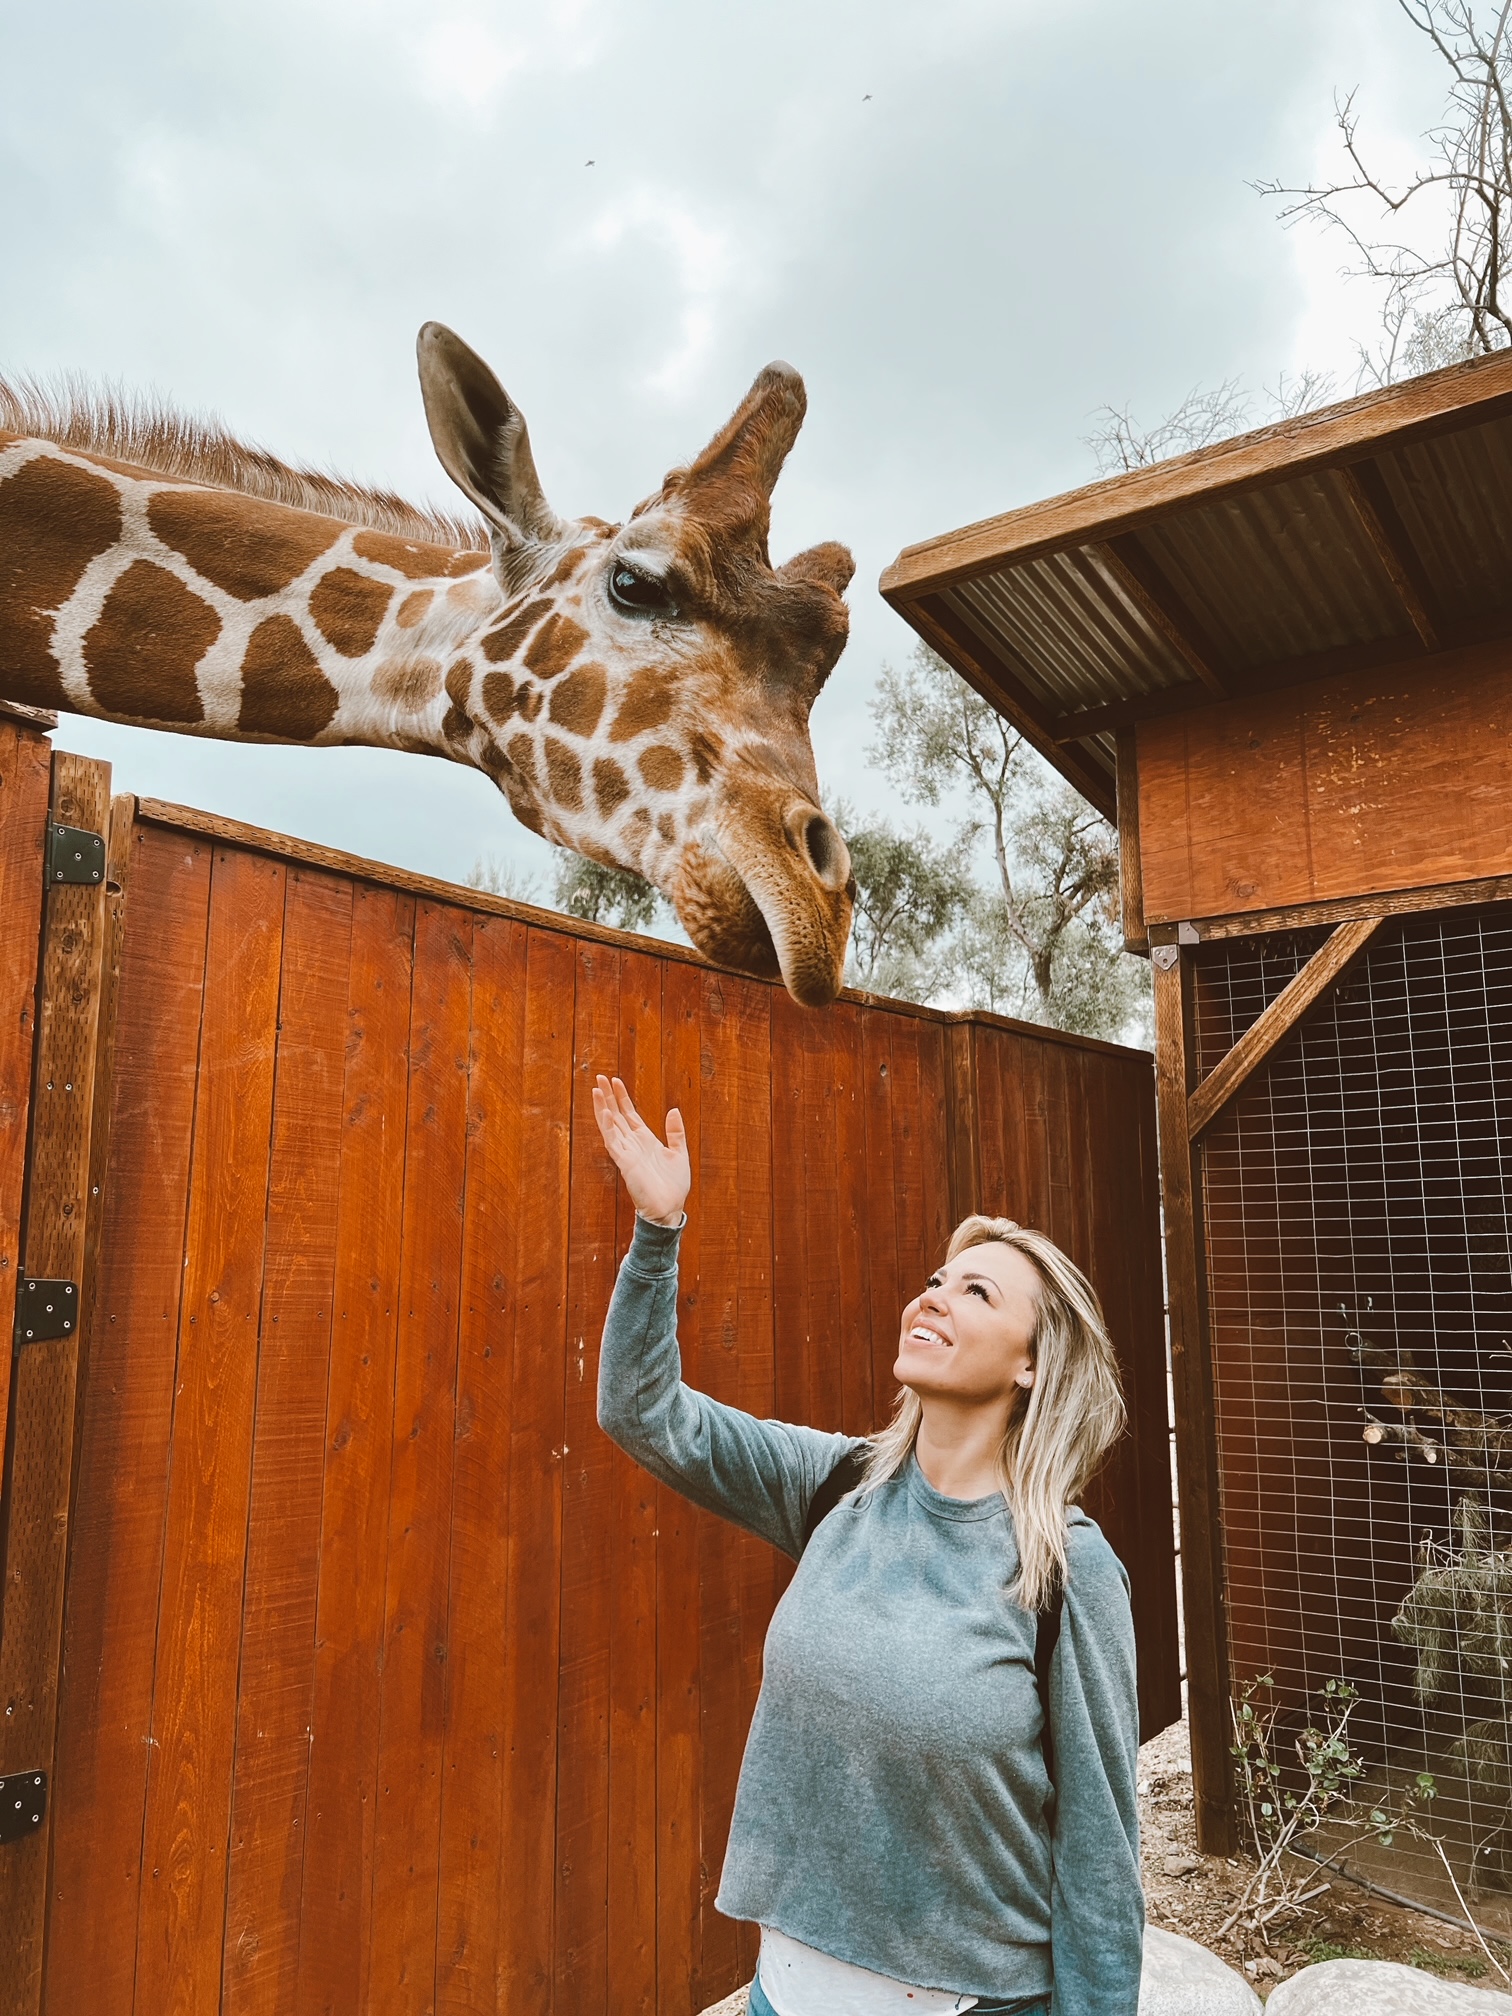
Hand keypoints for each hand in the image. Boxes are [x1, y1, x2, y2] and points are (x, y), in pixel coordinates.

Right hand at [592, 1075, 689, 1225]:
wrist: (669, 1208)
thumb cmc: (673, 1186)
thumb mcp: (679, 1153)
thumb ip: (675, 1132)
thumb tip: (673, 1110)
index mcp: (645, 1140)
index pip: (629, 1113)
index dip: (622, 1097)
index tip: (615, 1081)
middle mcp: (633, 1143)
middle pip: (616, 1115)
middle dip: (607, 1096)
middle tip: (599, 1077)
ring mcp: (627, 1152)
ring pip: (611, 1125)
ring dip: (602, 1107)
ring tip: (595, 1089)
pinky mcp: (625, 1162)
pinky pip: (613, 1142)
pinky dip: (608, 1127)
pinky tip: (605, 1112)